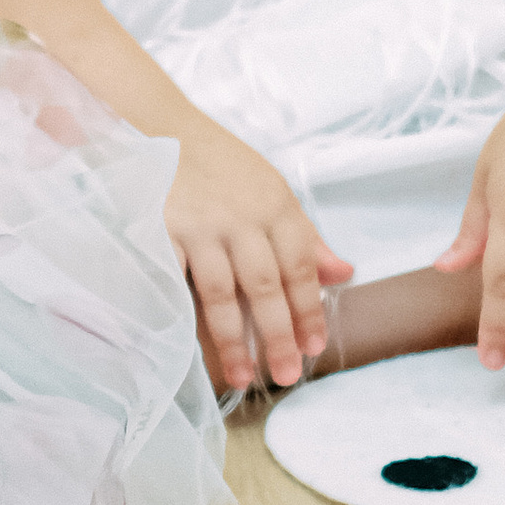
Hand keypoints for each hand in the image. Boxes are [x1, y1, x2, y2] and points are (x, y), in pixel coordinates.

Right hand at [164, 116, 353, 393]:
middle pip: (265, 287)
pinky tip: (191, 346)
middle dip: (278, 336)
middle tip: (286, 375)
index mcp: (276, 206)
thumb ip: (306, 237)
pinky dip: (184, 315)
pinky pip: (177, 283)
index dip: (309, 311)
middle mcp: (241, 218)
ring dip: (234, 340)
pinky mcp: (160, 231)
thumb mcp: (273, 192)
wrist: (160, 126)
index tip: (313, 348)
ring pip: (221, 293)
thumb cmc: (223, 167)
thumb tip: (344, 274)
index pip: (301, 268)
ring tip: (243, 377)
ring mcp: (199, 226)